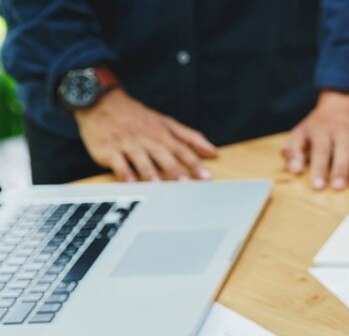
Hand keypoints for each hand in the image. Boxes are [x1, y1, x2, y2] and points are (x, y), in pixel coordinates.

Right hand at [74, 90, 216, 180]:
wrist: (101, 103)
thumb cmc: (137, 118)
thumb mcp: (166, 123)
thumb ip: (190, 138)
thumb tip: (213, 151)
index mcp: (162, 134)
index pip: (183, 150)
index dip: (195, 163)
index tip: (206, 177)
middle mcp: (147, 139)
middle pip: (164, 155)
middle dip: (176, 170)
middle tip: (186, 185)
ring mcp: (127, 144)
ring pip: (141, 159)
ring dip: (150, 172)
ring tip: (158, 186)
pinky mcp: (108, 149)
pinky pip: (117, 162)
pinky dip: (124, 171)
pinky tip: (130, 182)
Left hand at [282, 90, 348, 190]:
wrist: (344, 100)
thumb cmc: (319, 124)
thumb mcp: (300, 132)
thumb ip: (293, 152)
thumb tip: (295, 170)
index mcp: (322, 130)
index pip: (321, 151)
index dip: (319, 168)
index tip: (318, 185)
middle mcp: (342, 131)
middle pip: (342, 151)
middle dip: (341, 169)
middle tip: (338, 187)